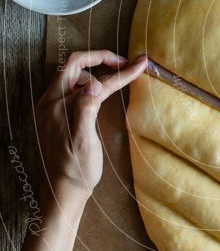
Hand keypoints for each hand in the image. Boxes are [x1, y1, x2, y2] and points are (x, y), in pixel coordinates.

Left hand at [36, 50, 147, 206]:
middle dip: (102, 59)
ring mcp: (51, 106)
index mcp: (56, 106)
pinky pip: (72, 88)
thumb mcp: (83, 144)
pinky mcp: (56, 113)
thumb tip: (93, 86)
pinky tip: (103, 91)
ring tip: (118, 75)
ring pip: (73, 74)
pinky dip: (90, 83)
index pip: (89, 76)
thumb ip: (85, 112)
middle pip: (74, 64)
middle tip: (126, 64)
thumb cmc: (76, 170)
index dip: (116, 69)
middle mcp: (50, 101)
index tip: (139, 65)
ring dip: (96, 70)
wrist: (64, 191)